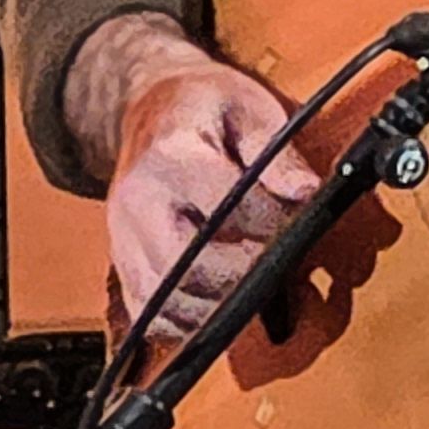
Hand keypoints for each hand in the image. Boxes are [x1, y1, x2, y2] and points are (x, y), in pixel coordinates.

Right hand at [95, 33, 322, 342]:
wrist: (150, 109)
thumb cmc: (202, 108)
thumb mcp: (249, 107)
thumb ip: (278, 153)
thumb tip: (305, 192)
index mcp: (171, 157)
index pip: (228, 207)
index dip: (272, 224)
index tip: (297, 224)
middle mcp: (136, 204)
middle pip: (189, 268)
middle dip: (244, 275)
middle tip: (276, 263)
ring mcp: (123, 240)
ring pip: (169, 301)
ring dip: (220, 304)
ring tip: (252, 280)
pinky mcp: (122, 266)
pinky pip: (150, 317)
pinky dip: (189, 321)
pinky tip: (219, 301)